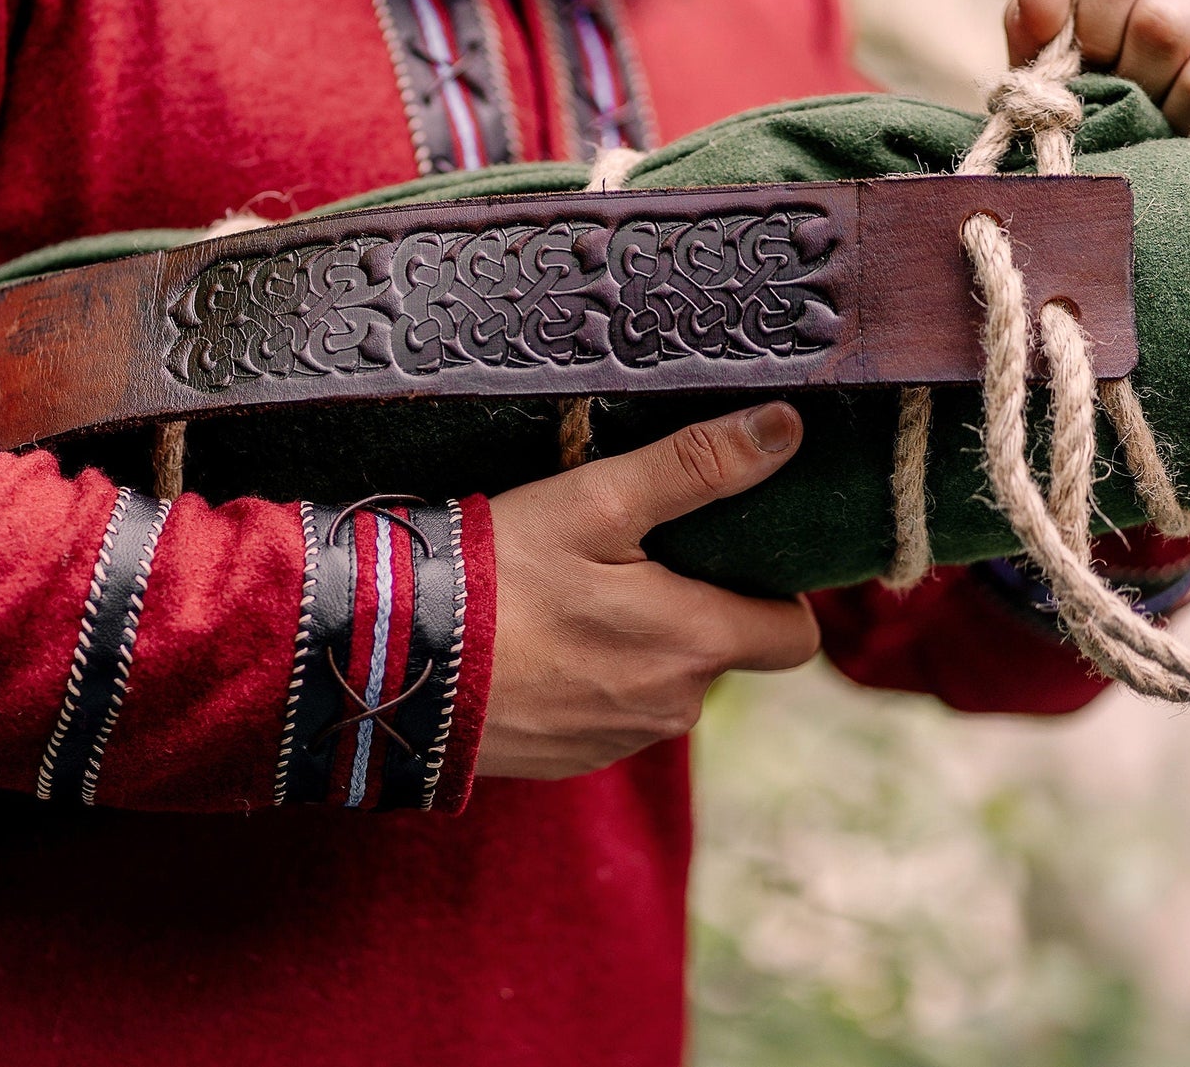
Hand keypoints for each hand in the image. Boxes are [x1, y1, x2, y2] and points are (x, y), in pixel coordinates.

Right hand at [478, 402, 819, 780]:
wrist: (395, 662)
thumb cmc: (499, 574)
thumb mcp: (597, 501)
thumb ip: (696, 466)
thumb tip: (785, 429)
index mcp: (696, 643)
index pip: (795, 636)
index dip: (774, 595)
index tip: (727, 559)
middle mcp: (672, 707)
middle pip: (724, 656)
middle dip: (695, 613)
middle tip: (628, 563)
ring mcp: (619, 741)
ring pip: (664, 687)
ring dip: (640, 649)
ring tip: (571, 599)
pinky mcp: (570, 759)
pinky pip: (610, 716)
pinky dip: (590, 681)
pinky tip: (540, 645)